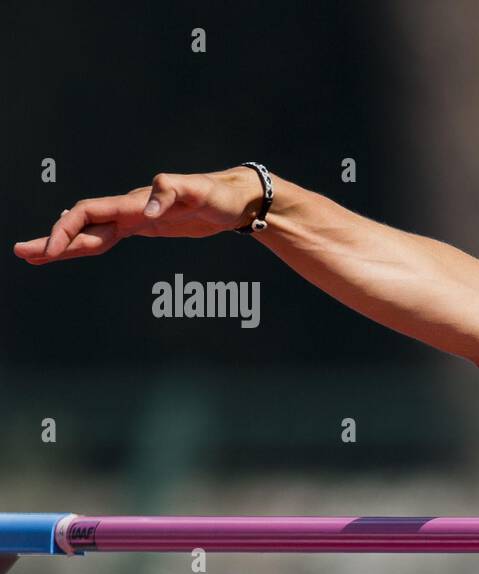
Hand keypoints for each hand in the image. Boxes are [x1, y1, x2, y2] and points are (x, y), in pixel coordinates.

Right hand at [13, 166, 265, 263]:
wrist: (237, 198)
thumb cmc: (220, 194)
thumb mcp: (200, 192)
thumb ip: (172, 193)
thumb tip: (148, 210)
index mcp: (136, 202)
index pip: (89, 212)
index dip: (67, 230)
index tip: (52, 252)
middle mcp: (131, 208)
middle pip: (82, 224)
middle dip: (53, 240)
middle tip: (23, 254)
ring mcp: (137, 218)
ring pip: (92, 233)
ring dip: (65, 245)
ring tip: (36, 258)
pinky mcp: (146, 227)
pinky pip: (109, 237)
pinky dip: (89, 245)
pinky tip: (75, 251)